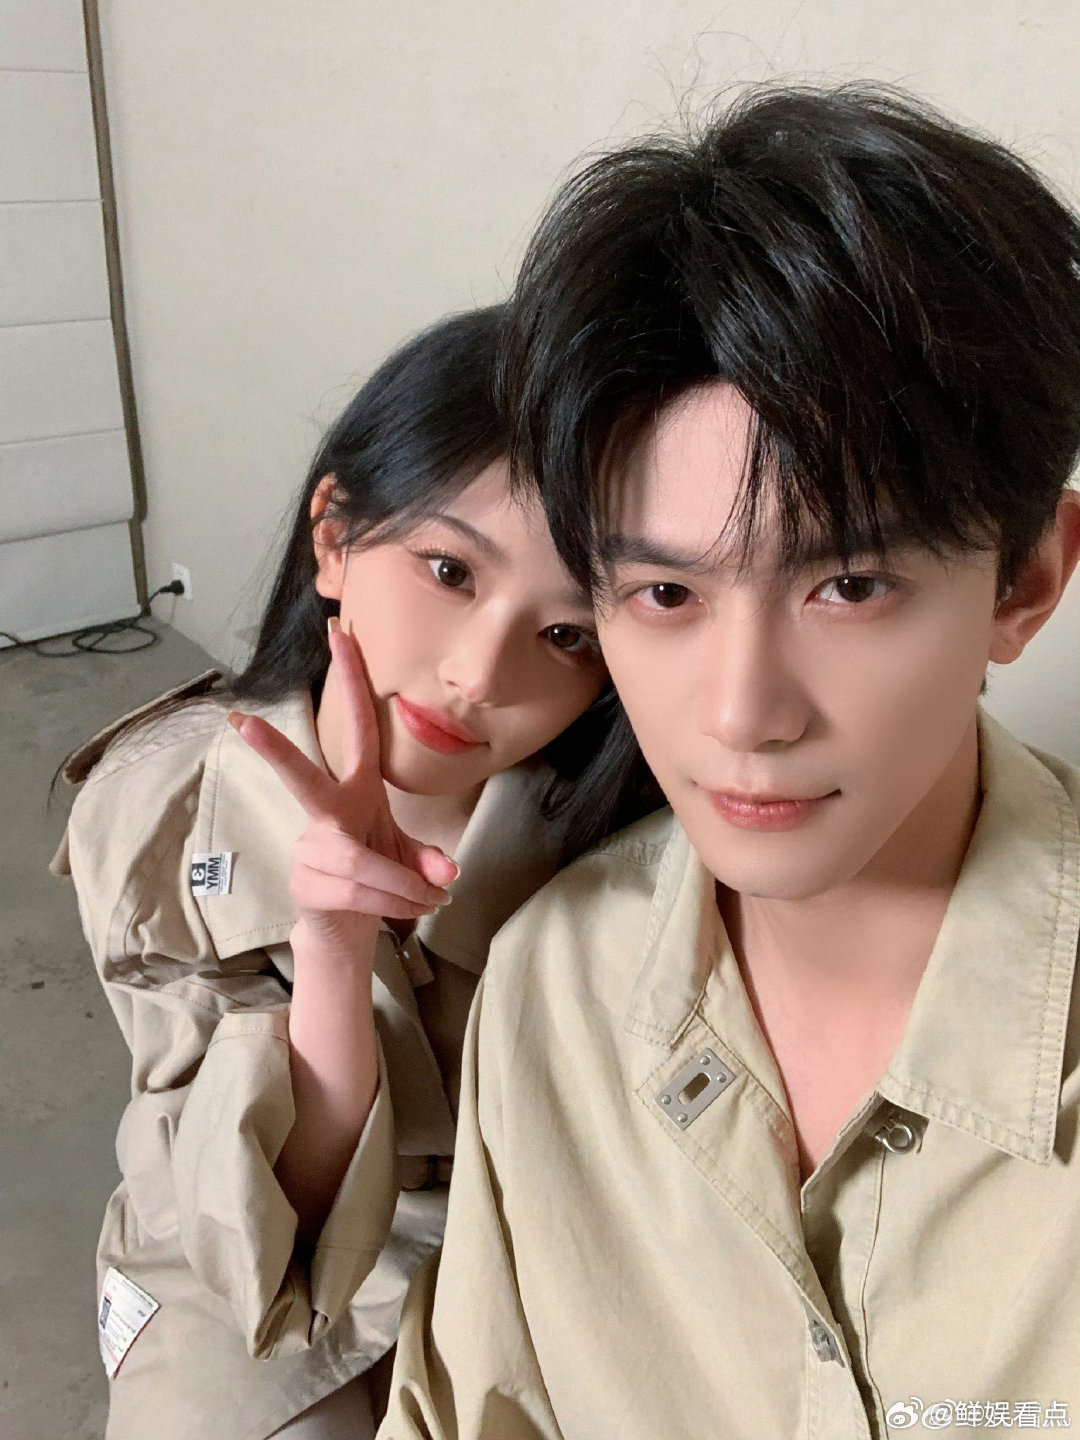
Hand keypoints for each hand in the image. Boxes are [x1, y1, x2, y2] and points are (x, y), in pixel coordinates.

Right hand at [229, 622, 456, 958]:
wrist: (346, 929)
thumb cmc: (377, 875)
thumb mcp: (410, 857)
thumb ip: (428, 858)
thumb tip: (446, 871)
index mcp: (357, 788)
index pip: (355, 725)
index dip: (350, 680)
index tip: (339, 633)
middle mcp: (328, 812)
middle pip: (301, 778)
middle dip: (274, 751)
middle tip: (243, 722)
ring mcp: (310, 848)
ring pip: (361, 863)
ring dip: (405, 886)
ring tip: (433, 900)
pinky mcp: (306, 885)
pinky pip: (360, 893)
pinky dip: (399, 903)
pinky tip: (418, 909)